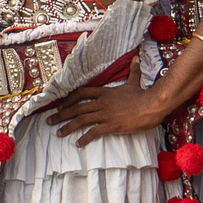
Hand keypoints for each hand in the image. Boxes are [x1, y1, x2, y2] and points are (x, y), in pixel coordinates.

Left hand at [44, 77, 165, 145]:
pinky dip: (84, 138)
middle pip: (76, 108)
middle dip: (61, 114)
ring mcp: (105, 115)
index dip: (69, 99)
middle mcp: (101, 103)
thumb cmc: (143, 95)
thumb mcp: (135, 82)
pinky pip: (94, 132)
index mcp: (104, 92)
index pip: (81, 93)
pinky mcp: (111, 126)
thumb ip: (133, 71)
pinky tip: (78, 144)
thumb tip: (135, 58)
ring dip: (68, 127)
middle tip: (50, 120)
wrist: (152, 106)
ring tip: (59, 133)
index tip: (60, 105)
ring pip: (81, 120)